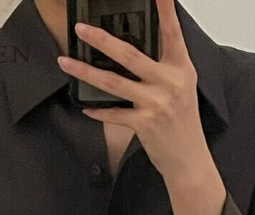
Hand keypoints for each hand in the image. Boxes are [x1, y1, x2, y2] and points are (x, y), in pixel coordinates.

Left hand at [56, 0, 212, 184]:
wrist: (189, 158)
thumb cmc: (183, 122)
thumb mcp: (182, 87)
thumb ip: (164, 65)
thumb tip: (136, 49)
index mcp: (181, 68)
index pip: (172, 32)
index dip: (164, 9)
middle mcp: (169, 82)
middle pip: (130, 55)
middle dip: (101, 39)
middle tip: (81, 29)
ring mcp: (156, 103)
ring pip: (114, 82)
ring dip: (86, 72)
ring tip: (66, 62)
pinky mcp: (144, 124)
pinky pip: (114, 113)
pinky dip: (98, 111)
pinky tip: (85, 107)